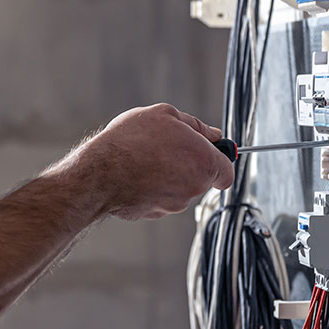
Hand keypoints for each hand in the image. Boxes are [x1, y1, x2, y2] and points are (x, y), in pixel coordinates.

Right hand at [84, 103, 233, 219]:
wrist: (101, 172)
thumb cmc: (132, 141)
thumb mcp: (165, 115)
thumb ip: (196, 125)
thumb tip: (212, 134)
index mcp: (204, 162)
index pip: (227, 171)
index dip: (218, 161)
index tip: (207, 153)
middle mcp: (193, 188)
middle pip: (201, 178)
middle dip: (188, 164)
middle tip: (165, 147)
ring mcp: (174, 204)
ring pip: (179, 189)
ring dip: (168, 175)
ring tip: (144, 158)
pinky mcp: (154, 213)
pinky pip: (159, 198)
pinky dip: (151, 188)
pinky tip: (135, 173)